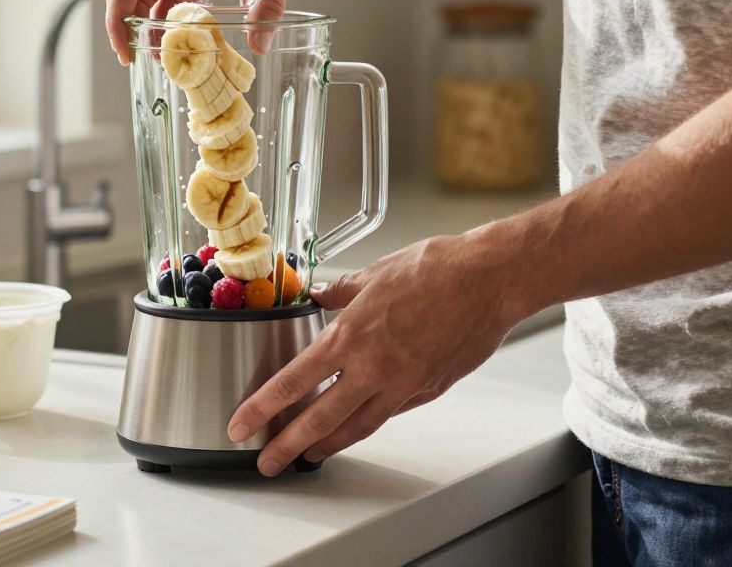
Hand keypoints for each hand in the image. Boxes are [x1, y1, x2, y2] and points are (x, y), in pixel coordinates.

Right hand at [103, 0, 317, 64]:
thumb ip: (267, 7)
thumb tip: (259, 44)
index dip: (117, 13)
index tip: (123, 46)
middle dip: (125, 25)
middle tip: (131, 59)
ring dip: (145, 28)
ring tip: (159, 59)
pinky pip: (165, 2)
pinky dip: (163, 26)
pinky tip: (172, 48)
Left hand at [225, 233, 529, 475]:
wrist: (490, 281)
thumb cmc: (439, 269)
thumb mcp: (374, 273)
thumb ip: (341, 292)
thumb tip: (320, 295)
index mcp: (350, 337)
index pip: (292, 383)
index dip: (262, 409)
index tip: (241, 425)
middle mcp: (372, 369)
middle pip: (318, 420)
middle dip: (286, 446)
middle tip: (267, 462)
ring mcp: (402, 385)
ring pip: (355, 428)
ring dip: (326, 445)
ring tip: (307, 455)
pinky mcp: (427, 391)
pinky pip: (389, 414)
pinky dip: (367, 423)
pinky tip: (356, 425)